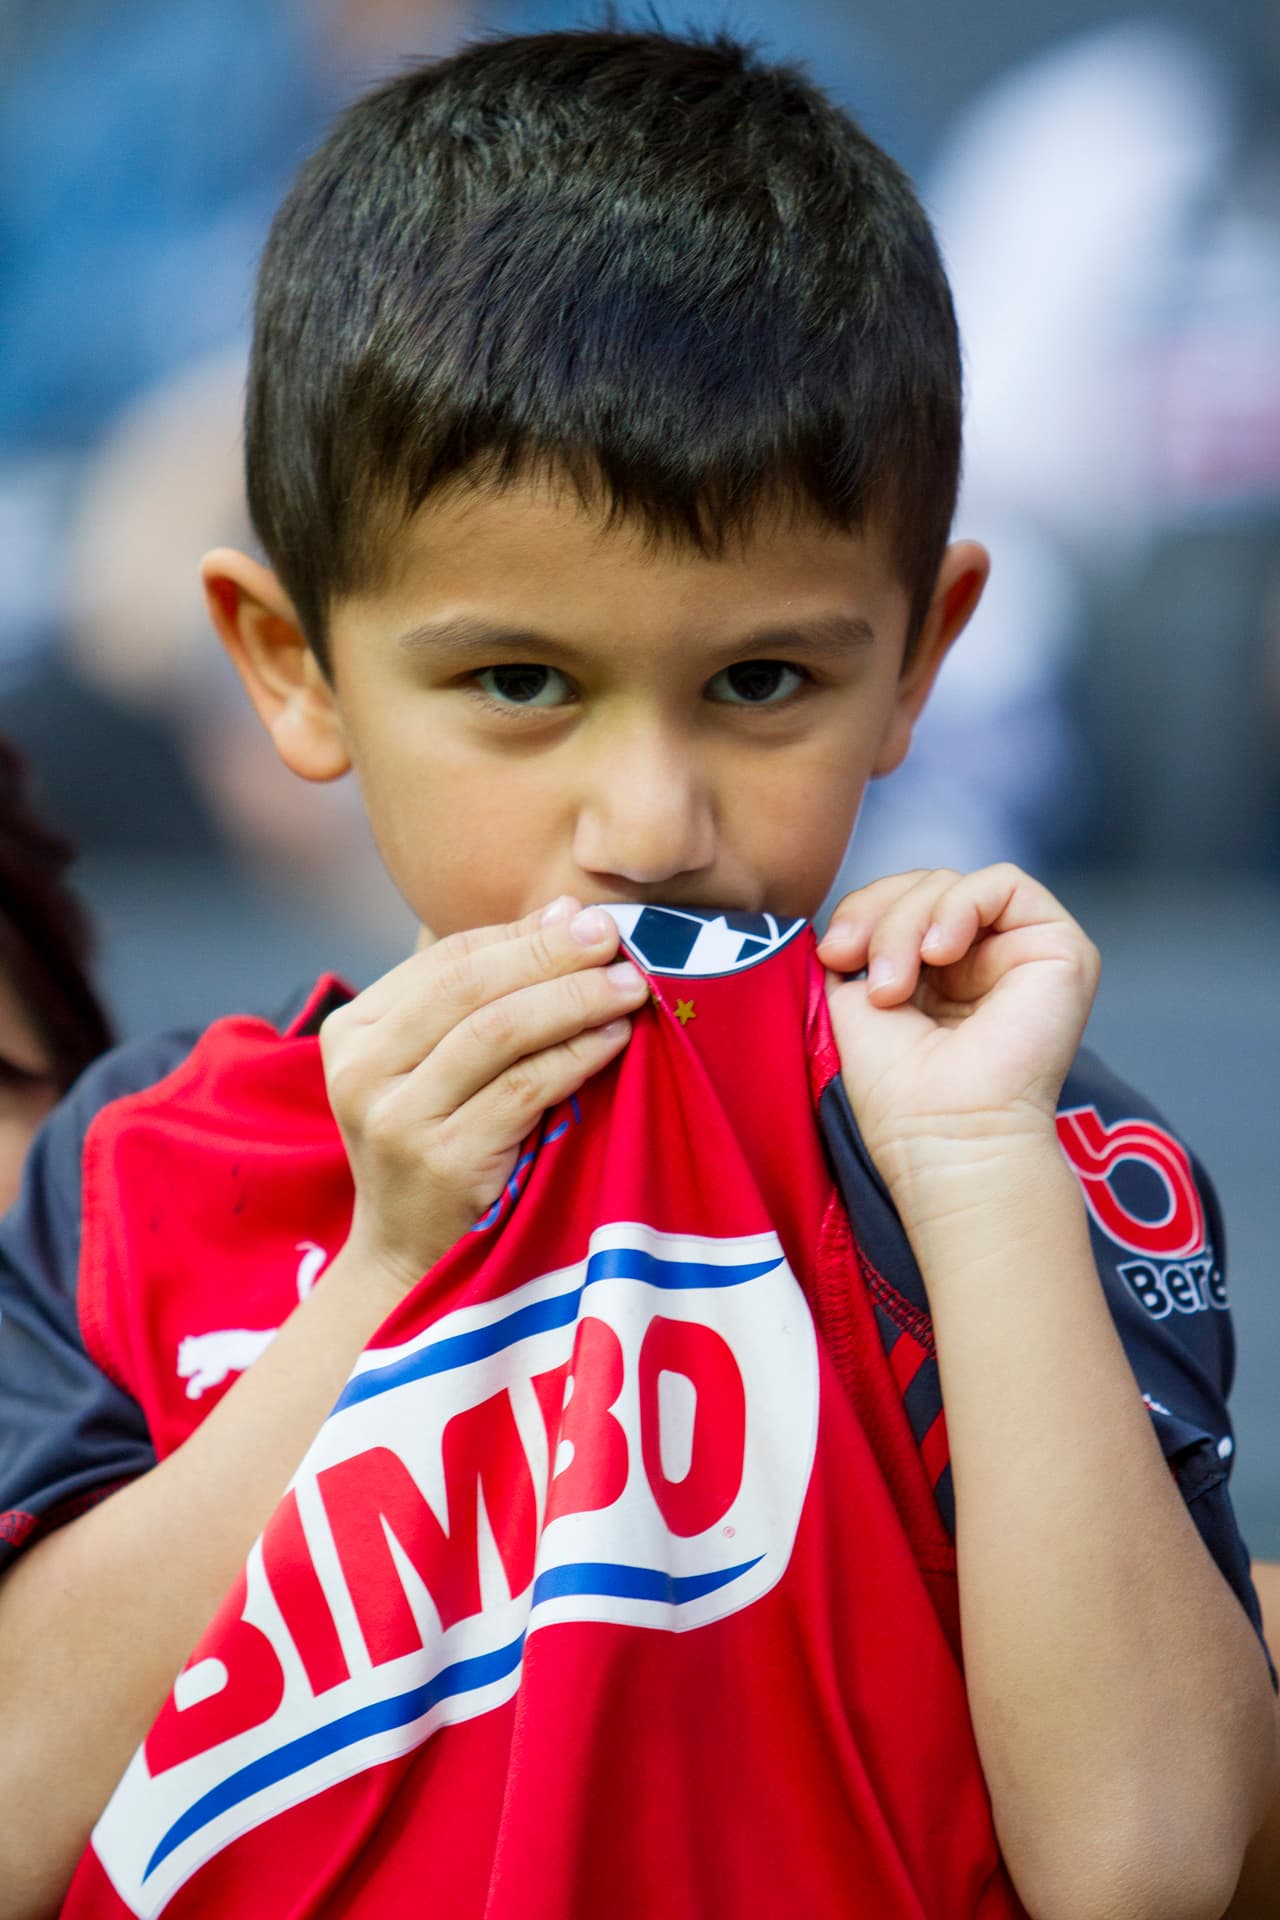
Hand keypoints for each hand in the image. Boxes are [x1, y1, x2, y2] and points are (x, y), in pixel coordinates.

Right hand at [320, 898, 649, 1293]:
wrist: (409, 1261)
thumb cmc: (440, 1146)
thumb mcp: (443, 1067)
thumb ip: (492, 994)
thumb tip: (567, 912)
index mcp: (353, 1031)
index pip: (446, 960)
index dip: (522, 936)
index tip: (587, 919)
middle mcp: (361, 1070)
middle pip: (469, 986)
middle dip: (550, 955)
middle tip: (614, 938)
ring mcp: (396, 1118)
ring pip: (497, 1031)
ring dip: (572, 1000)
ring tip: (627, 986)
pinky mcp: (441, 1161)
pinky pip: (523, 1089)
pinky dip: (574, 1055)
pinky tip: (614, 1039)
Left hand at [816, 864, 1098, 1193]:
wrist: (946, 1137)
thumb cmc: (902, 1095)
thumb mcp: (857, 1002)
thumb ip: (860, 946)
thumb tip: (848, 921)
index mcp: (938, 975)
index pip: (900, 902)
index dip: (862, 912)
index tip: (833, 955)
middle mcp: (983, 960)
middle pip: (925, 887)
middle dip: (881, 917)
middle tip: (864, 972)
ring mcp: (1022, 952)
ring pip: (955, 886)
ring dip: (909, 923)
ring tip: (897, 986)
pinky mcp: (1061, 947)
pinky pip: (1006, 882)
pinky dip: (958, 907)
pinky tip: (939, 955)